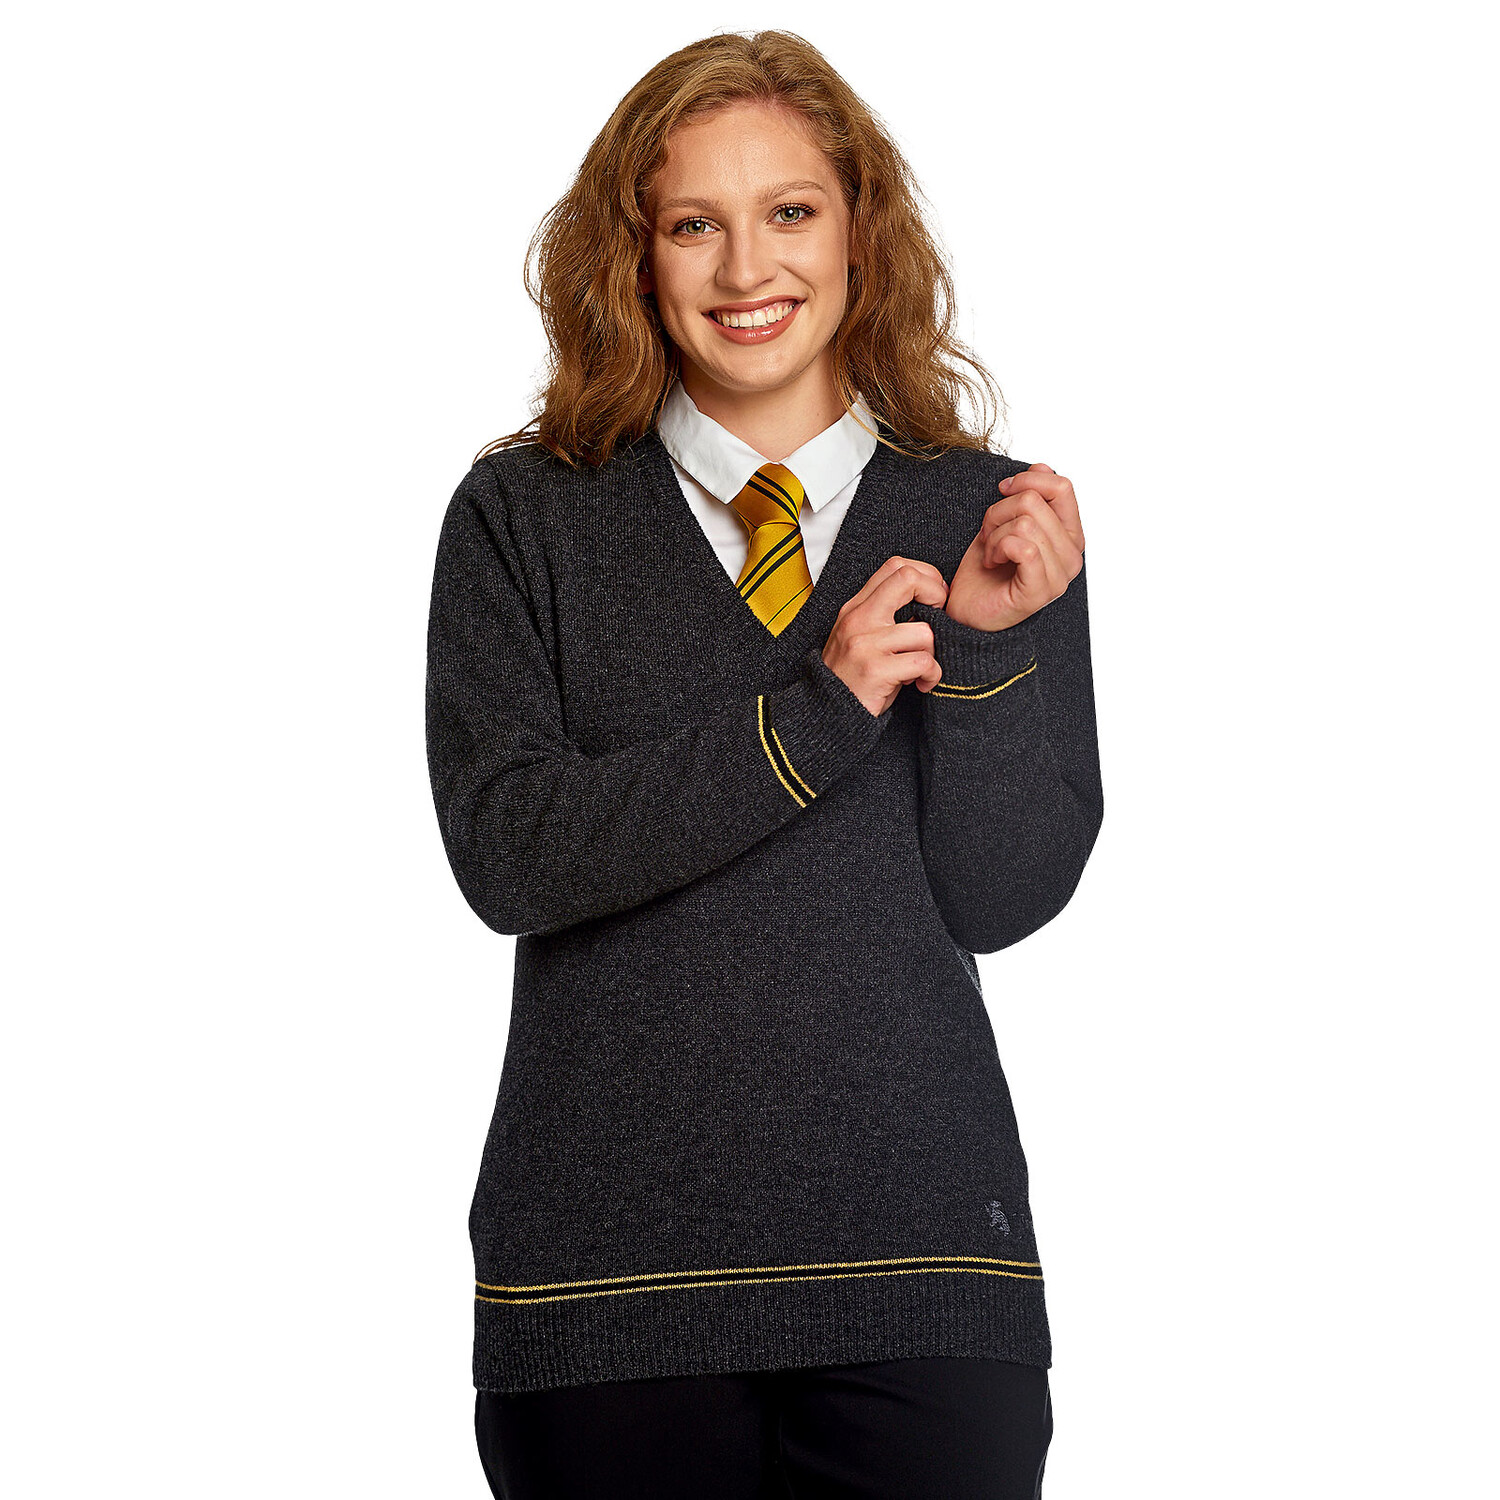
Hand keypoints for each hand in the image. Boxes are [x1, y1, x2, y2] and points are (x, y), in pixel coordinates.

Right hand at [822, 556, 950, 714]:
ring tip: (921, 667)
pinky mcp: (876, 670)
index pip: (896, 566)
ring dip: (932, 652)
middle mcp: (858, 620)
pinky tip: (920, 683)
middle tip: (939, 617)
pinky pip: (923, 662)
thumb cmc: (852, 677)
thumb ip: (884, 615)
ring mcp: (866, 644)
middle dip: (936, 594)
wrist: (826, 713)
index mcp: (856, 608)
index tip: (934, 598)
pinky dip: (931, 675)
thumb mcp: (860, 636)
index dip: (925, 575)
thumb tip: (928, 601)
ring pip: (924, 631)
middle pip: (908, 579)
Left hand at [946, 463, 1085, 631]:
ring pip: (1026, 522)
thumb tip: (1043, 466)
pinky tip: (990, 562)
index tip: (1002, 492)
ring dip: (994, 533)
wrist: (967, 610)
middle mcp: (1072, 556)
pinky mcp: (1040, 592)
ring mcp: (1060, 576)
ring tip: (990, 552)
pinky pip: (1023, 547)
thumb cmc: (986, 569)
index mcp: (1070, 536)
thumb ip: (1030, 496)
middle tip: (988, 534)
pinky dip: (997, 547)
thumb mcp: (1006, 522)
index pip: (1062, 487)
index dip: (1027, 480)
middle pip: (1035, 501)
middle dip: (999, 511)